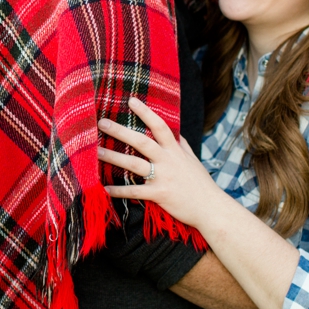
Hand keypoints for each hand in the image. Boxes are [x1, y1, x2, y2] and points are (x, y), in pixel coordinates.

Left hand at [96, 98, 216, 228]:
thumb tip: (176, 132)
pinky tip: (105, 188)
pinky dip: (119, 191)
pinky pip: (135, 191)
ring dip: (114, 157)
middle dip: (121, 131)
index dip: (146, 112)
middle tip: (102, 122)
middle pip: (142, 142)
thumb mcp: (192, 160)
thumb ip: (182, 145)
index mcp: (175, 150)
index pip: (160, 126)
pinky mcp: (159, 194)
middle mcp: (168, 161)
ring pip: (134, 164)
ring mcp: (163, 177)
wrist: (211, 208)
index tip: (131, 100)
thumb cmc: (200, 184)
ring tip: (97, 152)